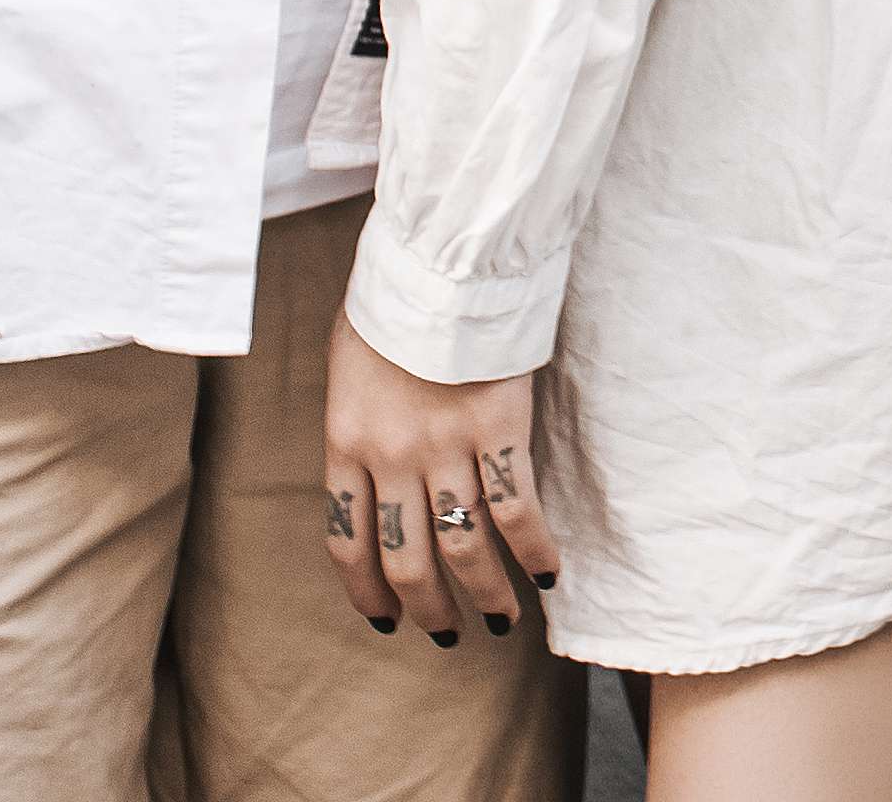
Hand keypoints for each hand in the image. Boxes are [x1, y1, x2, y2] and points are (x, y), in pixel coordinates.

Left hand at [323, 307, 555, 648]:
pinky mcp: (498, 429)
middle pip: (405, 560)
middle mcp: (390, 457)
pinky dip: (533, 550)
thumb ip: (355, 422)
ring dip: (485, 594)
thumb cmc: (394, 300)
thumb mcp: (348, 363)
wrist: (441, 257)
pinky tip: (546, 574)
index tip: (385, 620)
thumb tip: (365, 464)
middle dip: (428, 609)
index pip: (347, 542)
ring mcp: (445, 447)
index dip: (366, 593)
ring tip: (501, 618)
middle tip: (448, 634)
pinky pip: (516, 510)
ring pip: (462, 548)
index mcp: (345, 441)